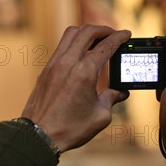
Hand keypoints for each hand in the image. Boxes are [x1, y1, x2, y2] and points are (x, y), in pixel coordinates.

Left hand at [21, 25, 131, 151]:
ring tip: (97, 39)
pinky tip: (80, 53)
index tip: (126, 34)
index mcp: (84, 72)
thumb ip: (112, 99)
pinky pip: (61, 46)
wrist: (39, 136)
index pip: (105, 46)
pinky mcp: (46, 70)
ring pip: (70, 34)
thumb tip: (120, 93)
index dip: (119, 37)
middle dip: (103, 29)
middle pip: (87, 32)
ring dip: (86, 32)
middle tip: (113, 34)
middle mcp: (67, 63)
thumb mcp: (100, 116)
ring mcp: (54, 64)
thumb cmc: (69, 128)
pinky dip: (74, 43)